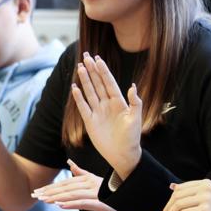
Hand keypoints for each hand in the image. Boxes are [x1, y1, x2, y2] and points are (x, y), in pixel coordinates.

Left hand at [31, 159, 129, 210]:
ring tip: (44, 200)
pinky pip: (84, 202)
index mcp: (91, 179)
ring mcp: (98, 193)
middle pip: (68, 187)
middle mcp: (94, 184)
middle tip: (35, 195)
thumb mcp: (97, 182)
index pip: (67, 183)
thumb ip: (83, 172)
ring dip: (57, 197)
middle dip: (50, 191)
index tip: (38, 191)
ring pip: (73, 194)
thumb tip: (69, 163)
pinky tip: (60, 205)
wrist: (134, 199)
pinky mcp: (102, 203)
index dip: (52, 186)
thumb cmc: (115, 193)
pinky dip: (72, 203)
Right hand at [71, 54, 142, 178]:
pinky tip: (75, 87)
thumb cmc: (131, 137)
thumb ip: (135, 102)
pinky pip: (83, 107)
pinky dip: (79, 98)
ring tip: (80, 67)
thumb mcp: (135, 119)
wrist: (122, 154)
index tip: (98, 59)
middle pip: (98, 84)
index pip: (109, 83)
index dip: (103, 71)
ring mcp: (98, 112)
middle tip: (86, 56)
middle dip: (92, 70)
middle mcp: (107, 105)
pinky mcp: (90, 121)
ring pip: (90, 92)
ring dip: (85, 80)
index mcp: (119, 102)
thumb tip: (132, 86)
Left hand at [159, 179, 210, 210]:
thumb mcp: (207, 198)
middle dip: (167, 209)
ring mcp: (206, 198)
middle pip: (178, 196)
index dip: (170, 200)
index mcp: (205, 183)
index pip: (181, 189)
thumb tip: (172, 186)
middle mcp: (206, 188)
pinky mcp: (205, 210)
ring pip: (179, 205)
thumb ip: (191, 193)